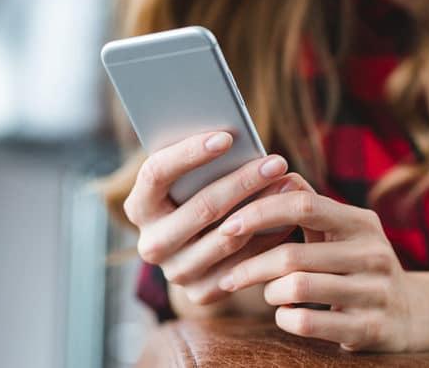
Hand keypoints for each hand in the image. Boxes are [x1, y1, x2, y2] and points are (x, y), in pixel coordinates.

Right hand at [125, 131, 311, 303]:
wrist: (193, 253)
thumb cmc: (192, 198)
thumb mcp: (185, 181)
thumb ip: (198, 163)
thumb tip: (235, 138)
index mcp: (138, 207)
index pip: (156, 174)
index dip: (189, 153)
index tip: (226, 137)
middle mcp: (151, 243)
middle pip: (202, 207)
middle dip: (244, 181)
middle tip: (276, 162)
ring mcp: (174, 271)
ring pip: (227, 238)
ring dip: (263, 209)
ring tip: (290, 186)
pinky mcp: (200, 292)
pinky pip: (241, 265)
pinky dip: (267, 241)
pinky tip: (288, 220)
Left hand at [217, 183, 427, 351]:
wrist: (413, 314)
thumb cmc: (357, 263)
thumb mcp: (342, 230)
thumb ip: (306, 204)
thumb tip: (265, 174)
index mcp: (360, 222)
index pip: (302, 204)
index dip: (258, 212)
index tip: (227, 226)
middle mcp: (372, 253)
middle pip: (291, 255)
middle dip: (250, 266)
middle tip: (229, 276)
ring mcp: (375, 292)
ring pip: (296, 288)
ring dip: (269, 292)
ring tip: (267, 293)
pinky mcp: (370, 329)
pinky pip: (306, 322)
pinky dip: (284, 317)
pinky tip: (284, 313)